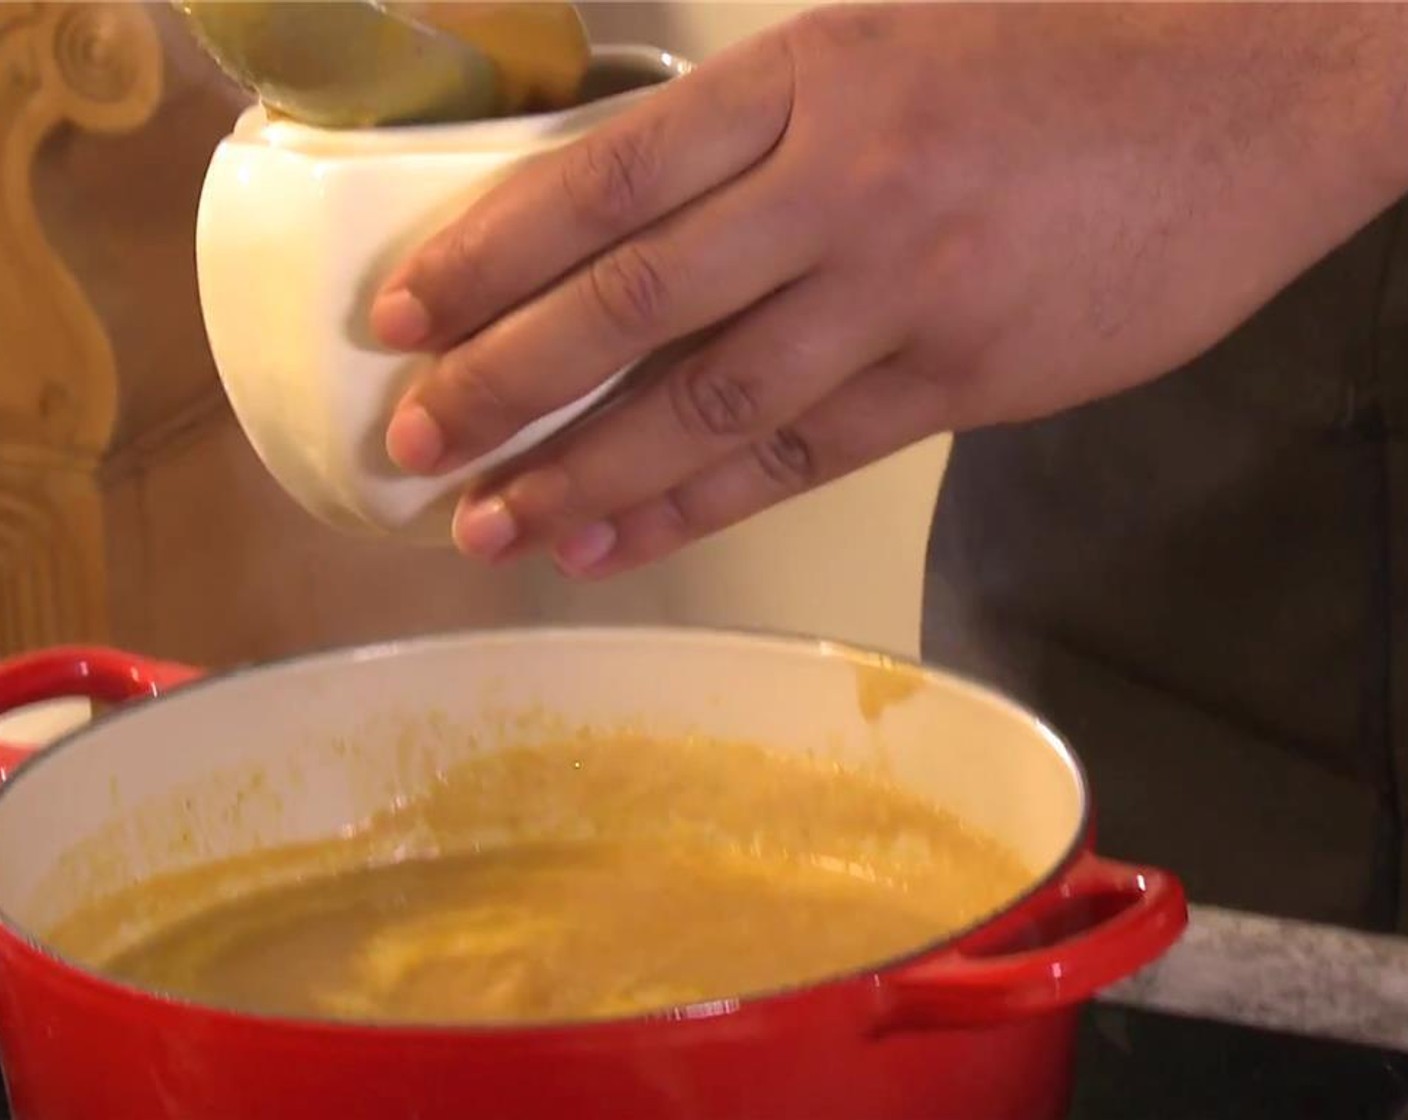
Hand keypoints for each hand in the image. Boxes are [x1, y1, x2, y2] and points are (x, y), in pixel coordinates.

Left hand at [371, 3, 1407, 576]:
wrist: (1240, 108)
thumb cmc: (1052, 76)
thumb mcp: (884, 60)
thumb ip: (759, 149)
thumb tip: (623, 253)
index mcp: (805, 80)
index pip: (602, 181)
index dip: (486, 254)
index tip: (401, 317)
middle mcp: (838, 186)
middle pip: (630, 301)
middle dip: (503, 380)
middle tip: (413, 444)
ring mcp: (900, 293)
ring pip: (706, 400)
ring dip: (583, 470)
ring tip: (493, 523)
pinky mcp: (960, 383)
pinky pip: (799, 457)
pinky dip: (697, 505)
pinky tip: (619, 539)